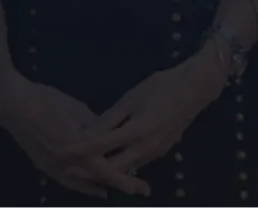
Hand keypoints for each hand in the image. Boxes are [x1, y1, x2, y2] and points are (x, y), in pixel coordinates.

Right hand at [0, 76, 146, 198]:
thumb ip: (95, 126)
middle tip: (139, 188)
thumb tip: (112, 136)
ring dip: (104, 186)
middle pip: (98, 180)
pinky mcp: (44, 166)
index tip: (143, 187)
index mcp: (76, 145)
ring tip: (122, 186)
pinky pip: (68, 182)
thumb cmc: (45, 99)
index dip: (126, 180)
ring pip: (84, 184)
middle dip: (119, 184)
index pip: (106, 169)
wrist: (12, 103)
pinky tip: (97, 189)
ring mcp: (53, 165)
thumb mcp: (76, 108)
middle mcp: (66, 161)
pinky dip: (84, 187)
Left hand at [71, 57, 227, 178]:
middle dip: (91, 169)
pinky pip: (136, 163)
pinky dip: (120, 164)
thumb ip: (109, 119)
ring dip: (105, 169)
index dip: (81, 149)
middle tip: (68, 168)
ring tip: (82, 167)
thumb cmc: (161, 88)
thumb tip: (87, 132)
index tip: (63, 151)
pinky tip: (107, 160)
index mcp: (138, 131)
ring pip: (126, 168)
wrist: (194, 89)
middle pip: (114, 167)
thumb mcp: (130, 99)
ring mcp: (156, 152)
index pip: (103, 145)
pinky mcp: (161, 151)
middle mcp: (148, 147)